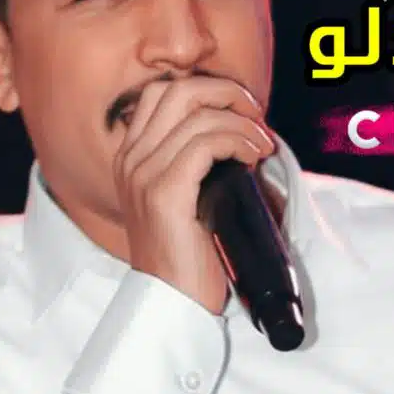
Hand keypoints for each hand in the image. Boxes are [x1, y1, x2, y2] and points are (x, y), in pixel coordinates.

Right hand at [113, 75, 274, 313]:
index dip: (207, 90)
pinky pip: (207, 143)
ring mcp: (143, 174)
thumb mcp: (187, 201)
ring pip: (197, 115)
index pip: (163, 94)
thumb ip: (200, 166)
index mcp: (131, 158)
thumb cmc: (189, 257)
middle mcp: (130, 160)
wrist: (172, 304)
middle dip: (225, 91)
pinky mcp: (164, 192)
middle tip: (255, 114)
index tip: (242, 111)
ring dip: (240, 122)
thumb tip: (246, 138)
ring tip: (262, 145)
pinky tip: (253, 158)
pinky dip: (238, 141)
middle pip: (177, 90)